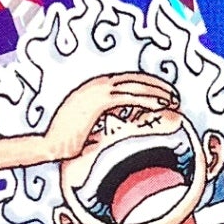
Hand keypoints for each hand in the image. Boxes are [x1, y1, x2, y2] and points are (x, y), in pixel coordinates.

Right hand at [0, 73, 178, 175]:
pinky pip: (129, 97)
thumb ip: (101, 124)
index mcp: (93, 88)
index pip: (126, 81)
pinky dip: (147, 100)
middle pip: (134, 79)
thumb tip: (112, 134)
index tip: (162, 92)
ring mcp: (97, 91)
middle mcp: (95, 85)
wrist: (49, 144)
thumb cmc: (65, 142)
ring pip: (135, 86)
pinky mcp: (98, 101)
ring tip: (173, 100)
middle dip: (156, 86)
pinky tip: (161, 105)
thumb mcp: (86, 128)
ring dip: (156, 92)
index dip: (146, 85)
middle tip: (174, 94)